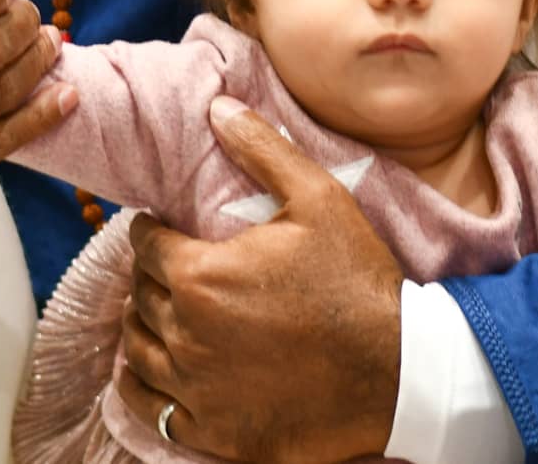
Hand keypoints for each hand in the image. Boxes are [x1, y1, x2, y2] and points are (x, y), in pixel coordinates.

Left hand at [111, 98, 402, 463]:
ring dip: (144, 325)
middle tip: (172, 269)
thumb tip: (217, 107)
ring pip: (138, 348)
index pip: (145, 245)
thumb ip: (262, 149)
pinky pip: (152, 408)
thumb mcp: (318, 199)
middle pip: (139, 294)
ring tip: (164, 312)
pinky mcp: (214, 432)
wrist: (399, 372)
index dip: (153, 233)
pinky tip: (156, 369)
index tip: (165, 231)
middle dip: (151, 276)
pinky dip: (144, 385)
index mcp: (200, 275)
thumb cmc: (357, 282)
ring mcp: (197, 389)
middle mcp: (185, 333)